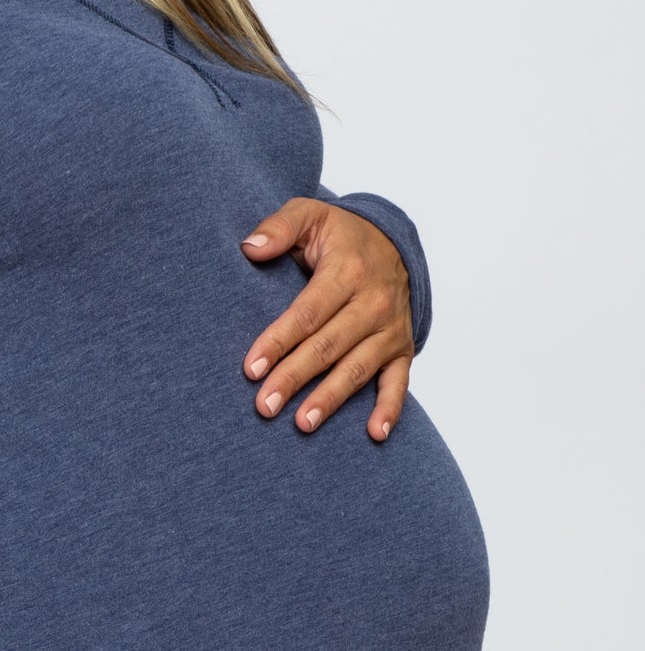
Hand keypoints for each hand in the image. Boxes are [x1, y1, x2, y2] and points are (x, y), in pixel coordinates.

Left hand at [238, 197, 414, 440]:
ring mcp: (390, 329)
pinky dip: (390, 409)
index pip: (307, 313)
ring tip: (302, 424)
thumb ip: (279, 227)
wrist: (393, 242)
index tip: (251, 368)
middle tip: (264, 405)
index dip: (278, 341)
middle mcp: (373, 303)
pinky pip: (398, 382)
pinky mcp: (402, 348)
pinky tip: (374, 434)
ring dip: (330, 399)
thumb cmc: (340, 235)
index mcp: (346, 272)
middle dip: (294, 378)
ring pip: (357, 369)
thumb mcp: (309, 215)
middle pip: (328, 346)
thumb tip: (249, 248)